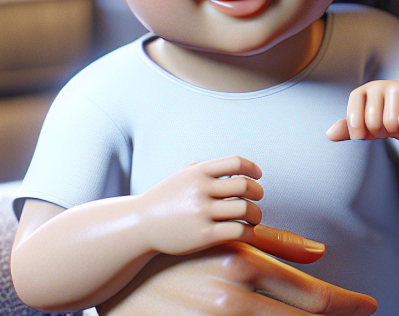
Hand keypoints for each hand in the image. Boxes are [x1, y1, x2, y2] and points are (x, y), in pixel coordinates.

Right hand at [97, 242, 376, 315]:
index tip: (371, 305)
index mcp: (243, 265)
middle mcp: (231, 299)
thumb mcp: (229, 239)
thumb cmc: (184, 253)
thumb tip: (319, 253)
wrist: (124, 282)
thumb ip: (275, 243)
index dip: (346, 303)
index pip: (311, 294)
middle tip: (361, 314)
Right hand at [138, 155, 269, 255]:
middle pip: (245, 186)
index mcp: (199, 171)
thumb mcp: (183, 175)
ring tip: (254, 218)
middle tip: (258, 198)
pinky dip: (248, 232)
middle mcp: (201, 189)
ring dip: (256, 214)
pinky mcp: (202, 235)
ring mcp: (201, 212)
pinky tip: (247, 233)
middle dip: (258, 192)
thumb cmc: (166, 199)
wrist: (141, 225)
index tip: (258, 176)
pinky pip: (236, 231)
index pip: (236, 163)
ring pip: (244, 209)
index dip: (252, 168)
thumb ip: (207, 168)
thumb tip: (236, 167)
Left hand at [326, 81, 398, 141]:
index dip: (358, 131)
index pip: (353, 116)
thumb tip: (329, 134)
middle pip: (372, 122)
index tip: (364, 135)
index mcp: (363, 92)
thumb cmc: (387, 121)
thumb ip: (348, 130)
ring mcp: (397, 86)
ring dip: (396, 132)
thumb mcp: (366, 128)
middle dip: (381, 133)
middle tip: (387, 128)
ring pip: (390, 123)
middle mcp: (378, 86)